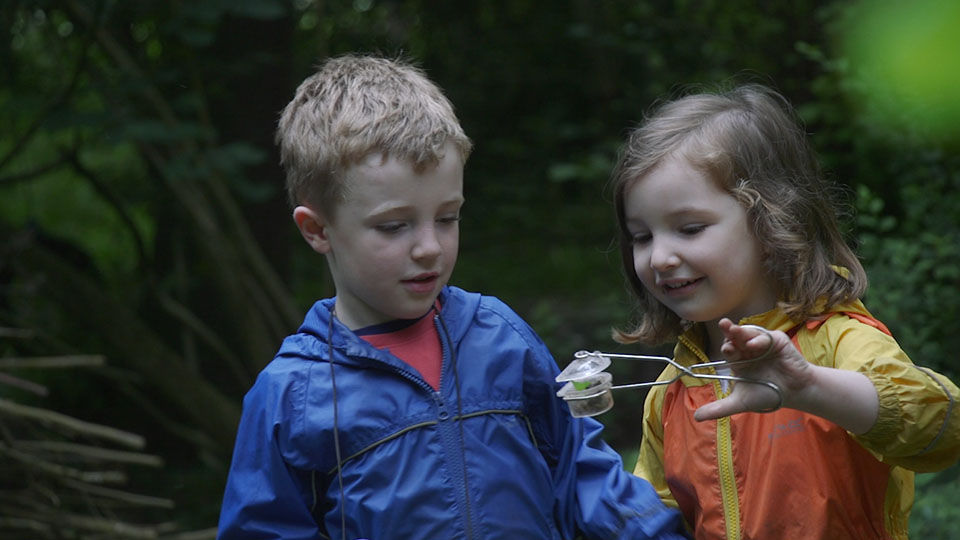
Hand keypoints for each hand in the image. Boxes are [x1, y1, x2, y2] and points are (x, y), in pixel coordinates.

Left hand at [693, 318, 813, 420]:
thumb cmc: (769, 394)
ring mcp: (762, 343)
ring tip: (734, 331)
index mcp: (739, 359)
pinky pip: (766, 336)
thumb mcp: (741, 402)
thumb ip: (720, 408)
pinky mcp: (777, 340)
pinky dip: (759, 339)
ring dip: (741, 331)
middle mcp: (748, 349)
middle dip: (729, 332)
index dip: (726, 348)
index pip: (728, 349)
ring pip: (748, 333)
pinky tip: (755, 345)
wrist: (795, 394)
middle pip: (735, 337)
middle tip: (723, 325)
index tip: (726, 350)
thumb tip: (696, 417)